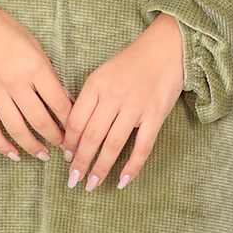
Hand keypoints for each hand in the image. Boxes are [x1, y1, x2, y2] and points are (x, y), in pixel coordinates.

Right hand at [0, 0, 73, 162]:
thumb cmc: (5, 30)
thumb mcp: (35, 46)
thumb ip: (49, 73)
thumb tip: (65, 100)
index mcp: (35, 67)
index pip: (59, 103)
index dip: (71, 122)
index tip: (77, 132)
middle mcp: (16, 82)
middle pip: (41, 121)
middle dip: (56, 138)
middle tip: (64, 148)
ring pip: (17, 129)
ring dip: (33, 146)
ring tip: (43, 155)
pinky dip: (3, 145)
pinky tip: (14, 154)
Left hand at [61, 13, 185, 191]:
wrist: (167, 48)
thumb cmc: (132, 62)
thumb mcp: (103, 73)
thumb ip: (89, 97)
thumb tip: (72, 128)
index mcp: (96, 84)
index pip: (76, 120)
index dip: (68, 143)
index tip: (66, 158)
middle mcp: (113, 96)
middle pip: (91, 136)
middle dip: (79, 162)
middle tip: (72, 180)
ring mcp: (135, 106)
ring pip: (113, 144)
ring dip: (100, 168)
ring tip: (91, 184)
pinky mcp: (155, 115)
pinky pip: (142, 146)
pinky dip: (132, 166)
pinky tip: (122, 180)